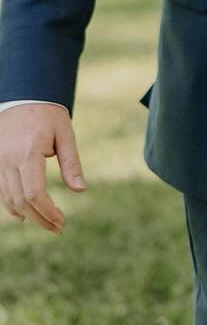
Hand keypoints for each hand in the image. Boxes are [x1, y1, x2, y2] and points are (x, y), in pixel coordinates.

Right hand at [0, 102, 86, 232]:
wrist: (24, 96)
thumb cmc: (49, 115)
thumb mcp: (66, 135)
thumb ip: (72, 163)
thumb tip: (81, 190)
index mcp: (28, 153)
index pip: (34, 193)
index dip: (47, 212)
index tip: (62, 221)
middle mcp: (8, 160)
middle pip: (20, 200)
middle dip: (39, 218)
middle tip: (58, 228)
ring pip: (8, 198)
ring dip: (26, 215)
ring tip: (47, 224)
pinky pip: (0, 190)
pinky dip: (11, 205)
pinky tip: (23, 215)